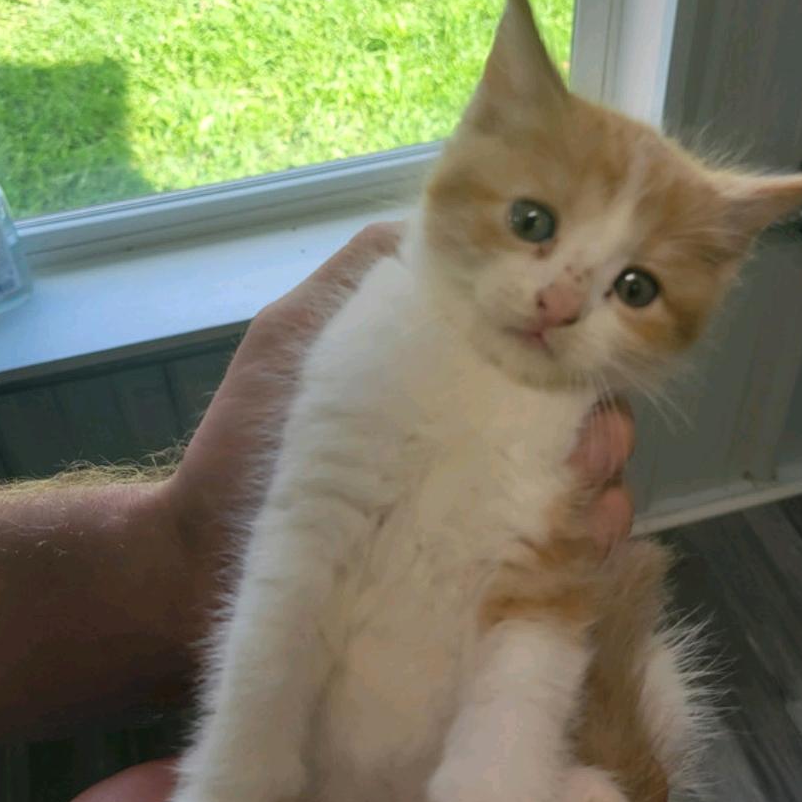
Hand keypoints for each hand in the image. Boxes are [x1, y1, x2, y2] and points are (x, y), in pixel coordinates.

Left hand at [156, 218, 636, 630]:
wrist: (193, 561)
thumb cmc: (245, 444)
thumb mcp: (297, 333)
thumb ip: (363, 273)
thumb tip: (438, 216)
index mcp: (454, 390)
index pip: (548, 360)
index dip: (585, 350)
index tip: (591, 348)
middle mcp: (481, 452)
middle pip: (586, 427)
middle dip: (607, 426)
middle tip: (590, 440)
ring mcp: (484, 522)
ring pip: (587, 496)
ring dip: (606, 488)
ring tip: (583, 491)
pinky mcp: (476, 585)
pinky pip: (560, 568)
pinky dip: (584, 552)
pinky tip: (575, 543)